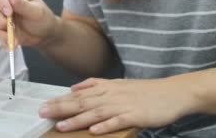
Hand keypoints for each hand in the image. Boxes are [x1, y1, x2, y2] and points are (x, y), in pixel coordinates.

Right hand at [0, 0, 59, 47]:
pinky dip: (4, 39)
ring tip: (16, 36)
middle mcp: (2, 1)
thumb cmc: (42, 18)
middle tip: (10, 24)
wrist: (43, 35)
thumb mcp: (37, 11)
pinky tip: (14, 41)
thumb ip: (23, 4)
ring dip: (1, 31)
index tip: (9, 11)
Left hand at [39, 78, 191, 134]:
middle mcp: (111, 95)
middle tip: (43, 113)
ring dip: (77, 120)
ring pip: (95, 113)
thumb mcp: (116, 84)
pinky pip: (118, 121)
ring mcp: (123, 105)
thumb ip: (94, 85)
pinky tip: (93, 131)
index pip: (77, 95)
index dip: (59, 100)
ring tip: (61, 126)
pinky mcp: (136, 115)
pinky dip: (105, 126)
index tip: (43, 105)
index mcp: (105, 87)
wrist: (172, 92)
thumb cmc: (143, 91)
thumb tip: (73, 88)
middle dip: (60, 108)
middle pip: (82, 102)